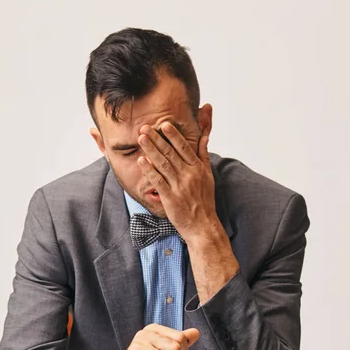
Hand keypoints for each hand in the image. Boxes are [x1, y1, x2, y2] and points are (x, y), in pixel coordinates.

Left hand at [137, 122, 218, 240]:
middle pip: (171, 153)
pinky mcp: (170, 198)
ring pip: (163, 164)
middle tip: (145, 127)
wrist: (202, 225)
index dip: (173, 136)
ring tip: (141, 138)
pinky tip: (141, 160)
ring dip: (151, 150)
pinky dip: (149, 170)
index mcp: (198, 169)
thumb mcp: (208, 176)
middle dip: (157, 139)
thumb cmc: (204, 201)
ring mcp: (179, 187)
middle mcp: (189, 176)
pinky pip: (158, 181)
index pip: (184, 148)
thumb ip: (204, 154)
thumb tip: (204, 136)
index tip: (164, 124)